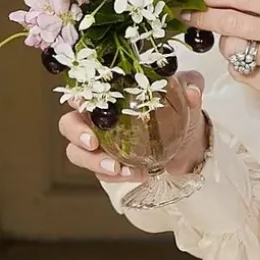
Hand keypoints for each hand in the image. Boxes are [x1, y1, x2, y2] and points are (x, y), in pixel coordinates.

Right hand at [60, 73, 207, 182]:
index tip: (86, 105)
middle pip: (68, 123)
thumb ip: (190, 84)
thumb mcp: (187, 89)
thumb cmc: (179, 108)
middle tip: (92, 143)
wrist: (190, 140)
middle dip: (76, 134)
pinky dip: (113, 176)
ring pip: (77, 152)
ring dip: (92, 162)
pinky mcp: (108, 164)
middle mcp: (98, 118)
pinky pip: (101, 172)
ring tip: (117, 168)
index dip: (77, 97)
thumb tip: (191, 93)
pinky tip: (134, 174)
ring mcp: (100, 143)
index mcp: (109, 94)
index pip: (82, 91)